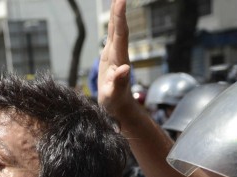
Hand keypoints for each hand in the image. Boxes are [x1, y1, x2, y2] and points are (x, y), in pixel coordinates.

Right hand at [97, 0, 135, 118]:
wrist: (118, 107)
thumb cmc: (115, 103)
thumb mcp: (114, 95)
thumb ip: (119, 83)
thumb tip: (125, 69)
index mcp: (119, 59)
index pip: (120, 35)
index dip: (120, 18)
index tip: (121, 1)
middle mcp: (119, 53)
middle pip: (120, 27)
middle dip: (119, 10)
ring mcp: (115, 53)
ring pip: (116, 29)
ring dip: (117, 13)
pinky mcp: (111, 55)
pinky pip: (112, 35)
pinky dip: (113, 22)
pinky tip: (114, 15)